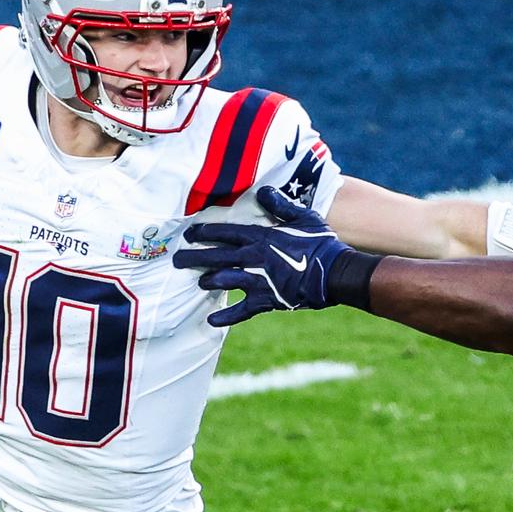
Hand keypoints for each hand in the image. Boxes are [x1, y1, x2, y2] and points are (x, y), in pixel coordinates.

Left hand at [176, 186, 371, 326]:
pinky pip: (241, 310)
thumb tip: (263, 191)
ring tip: (198, 282)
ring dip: (208, 281)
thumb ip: (279, 205)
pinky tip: (211, 320)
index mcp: (260, 237)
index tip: (189, 234)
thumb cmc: (320, 243)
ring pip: (223, 280)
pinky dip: (226, 316)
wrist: (334, 273)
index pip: (224, 232)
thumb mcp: (302, 217)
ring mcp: (258, 280)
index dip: (204, 233)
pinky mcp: (267, 300)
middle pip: (216, 256)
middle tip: (177, 259)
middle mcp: (253, 258)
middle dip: (194, 258)